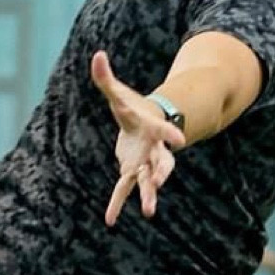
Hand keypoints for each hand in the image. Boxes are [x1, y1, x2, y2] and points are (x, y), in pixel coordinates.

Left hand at [92, 49, 183, 224]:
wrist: (143, 126)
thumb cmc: (133, 108)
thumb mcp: (118, 94)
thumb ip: (106, 78)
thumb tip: (97, 54)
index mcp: (152, 128)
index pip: (163, 130)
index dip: (170, 133)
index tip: (178, 139)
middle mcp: (153, 149)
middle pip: (162, 162)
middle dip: (162, 172)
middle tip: (161, 182)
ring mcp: (144, 163)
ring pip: (148, 181)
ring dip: (148, 194)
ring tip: (148, 211)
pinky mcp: (131, 171)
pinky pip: (124, 190)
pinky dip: (115, 204)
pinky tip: (109, 220)